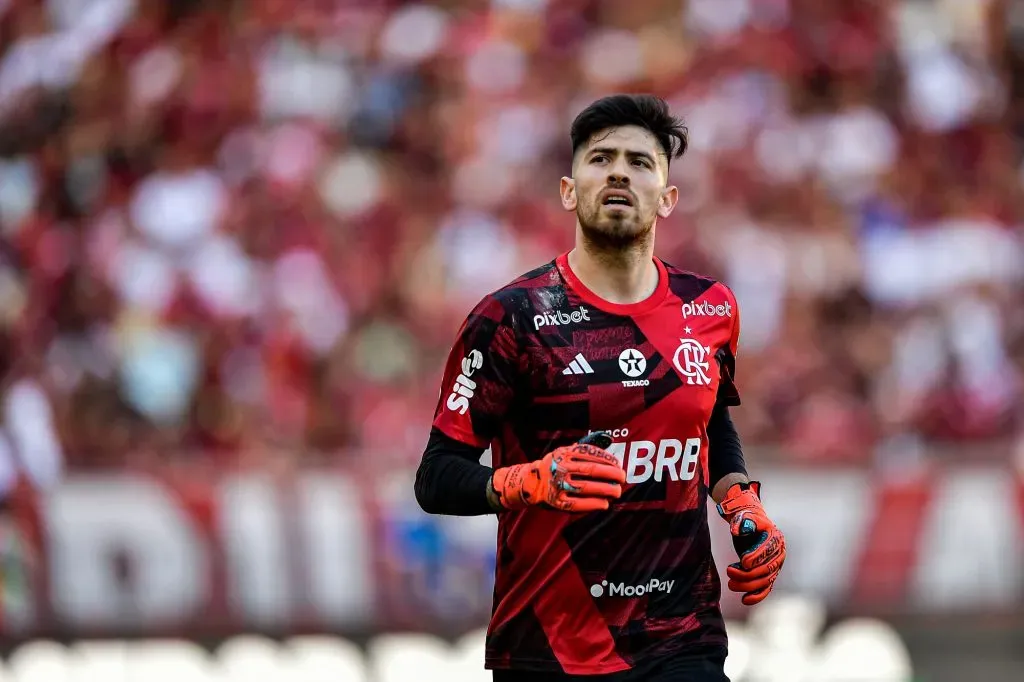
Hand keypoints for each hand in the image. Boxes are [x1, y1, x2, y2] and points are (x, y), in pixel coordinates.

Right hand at [491, 433, 624, 511]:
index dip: (608, 460)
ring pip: (587, 488)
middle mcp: (560, 468)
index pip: (590, 454)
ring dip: (606, 490)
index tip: (618, 464)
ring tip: (617, 491)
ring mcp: (558, 486)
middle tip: (622, 478)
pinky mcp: (558, 502)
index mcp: (564, 454)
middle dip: (611, 475)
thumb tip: (608, 438)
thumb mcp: (566, 452)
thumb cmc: (556, 466)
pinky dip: (594, 504)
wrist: (531, 482)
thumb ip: (585, 447)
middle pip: (591, 471)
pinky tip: (605, 504)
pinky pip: (579, 504)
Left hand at [717, 481, 785, 604]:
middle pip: (766, 569)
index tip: (742, 561)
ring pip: (764, 581)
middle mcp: (779, 553)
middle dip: (747, 574)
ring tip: (730, 584)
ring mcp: (775, 566)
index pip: (768, 551)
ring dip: (747, 585)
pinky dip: (757, 596)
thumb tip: (736, 530)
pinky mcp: (769, 575)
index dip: (756, 557)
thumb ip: (741, 521)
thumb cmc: (746, 521)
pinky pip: (766, 588)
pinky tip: (744, 600)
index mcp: (775, 537)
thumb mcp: (743, 516)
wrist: (750, 526)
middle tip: (728, 571)